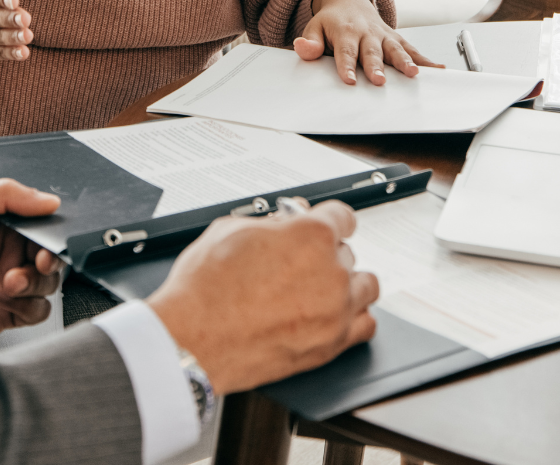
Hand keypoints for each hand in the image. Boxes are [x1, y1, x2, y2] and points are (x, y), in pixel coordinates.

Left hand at [0, 179, 63, 353]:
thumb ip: (6, 193)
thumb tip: (49, 200)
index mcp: (4, 223)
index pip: (43, 224)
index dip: (54, 231)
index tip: (52, 235)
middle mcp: (10, 252)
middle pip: (52, 256)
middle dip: (51, 259)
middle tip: (39, 261)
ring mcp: (8, 283)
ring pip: (48, 285)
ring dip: (35, 283)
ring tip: (7, 282)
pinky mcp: (4, 312)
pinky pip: (36, 312)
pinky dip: (27, 305)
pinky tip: (1, 297)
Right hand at [147, 200, 378, 393]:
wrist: (193, 341)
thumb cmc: (204, 289)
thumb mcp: (229, 231)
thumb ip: (269, 222)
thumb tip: (284, 221)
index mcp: (310, 235)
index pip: (342, 216)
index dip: (326, 219)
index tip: (321, 226)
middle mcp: (331, 271)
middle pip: (347, 253)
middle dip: (324, 254)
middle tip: (297, 263)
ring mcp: (336, 310)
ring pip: (365, 286)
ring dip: (346, 284)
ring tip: (318, 289)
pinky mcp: (332, 344)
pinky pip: (366, 325)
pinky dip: (353, 317)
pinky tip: (332, 315)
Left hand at [294, 0, 440, 85]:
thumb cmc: (331, 21)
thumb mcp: (314, 27)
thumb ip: (309, 42)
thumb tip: (301, 48)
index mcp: (345, 32)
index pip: (345, 52)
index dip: (347, 66)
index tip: (349, 80)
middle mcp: (367, 33)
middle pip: (372, 52)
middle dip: (376, 66)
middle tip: (379, 81)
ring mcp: (384, 36)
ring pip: (396, 49)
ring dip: (405, 61)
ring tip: (413, 74)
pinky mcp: (397, 38)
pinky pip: (412, 49)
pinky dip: (426, 60)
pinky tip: (439, 70)